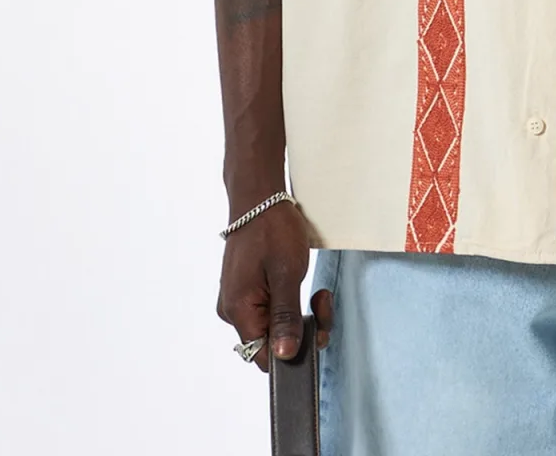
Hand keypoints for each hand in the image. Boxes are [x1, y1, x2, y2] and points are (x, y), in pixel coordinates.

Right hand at [216, 201, 331, 373]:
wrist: (259, 198)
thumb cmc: (272, 229)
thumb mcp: (287, 273)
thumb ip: (286, 317)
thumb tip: (283, 356)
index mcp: (239, 310)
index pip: (264, 357)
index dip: (293, 353)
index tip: (317, 332)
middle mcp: (233, 311)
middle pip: (270, 343)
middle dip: (301, 330)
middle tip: (322, 303)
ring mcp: (238, 301)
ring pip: (272, 328)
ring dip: (298, 316)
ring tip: (317, 294)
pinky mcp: (245, 291)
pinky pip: (268, 311)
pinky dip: (288, 305)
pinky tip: (300, 287)